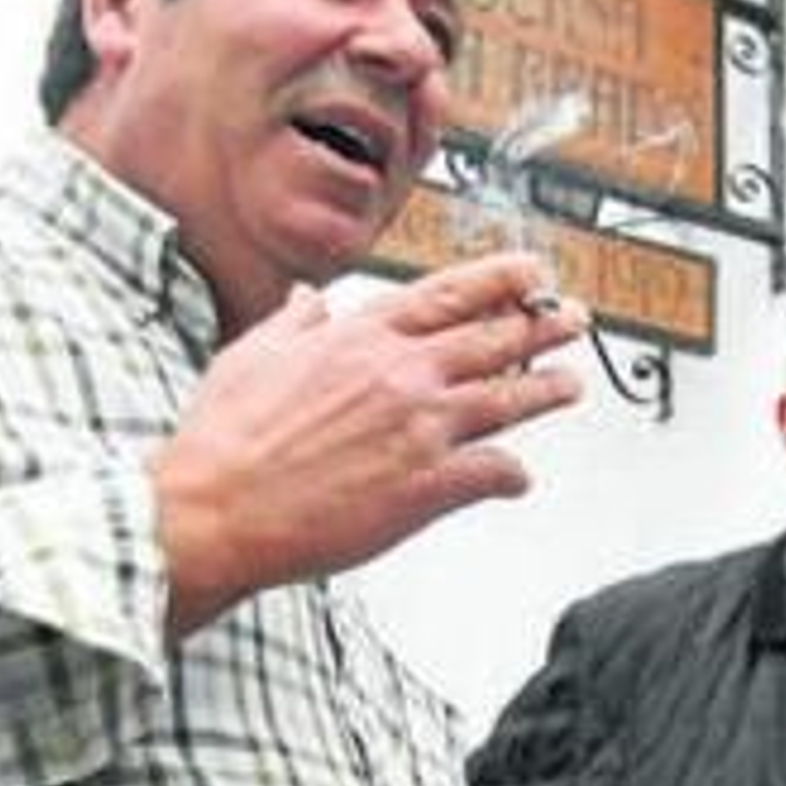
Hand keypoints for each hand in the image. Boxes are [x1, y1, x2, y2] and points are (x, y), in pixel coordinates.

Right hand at [153, 251, 585, 636]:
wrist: (214, 511)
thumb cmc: (223, 441)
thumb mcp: (251, 355)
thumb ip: (294, 323)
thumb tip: (311, 301)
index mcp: (361, 336)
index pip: (450, 295)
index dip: (501, 281)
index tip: (532, 274)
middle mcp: (400, 373)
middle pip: (493, 339)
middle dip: (541, 327)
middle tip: (571, 320)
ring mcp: (420, 429)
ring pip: (506, 400)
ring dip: (545, 390)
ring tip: (571, 384)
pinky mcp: (426, 487)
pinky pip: (491, 472)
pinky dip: (513, 474)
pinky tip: (520, 477)